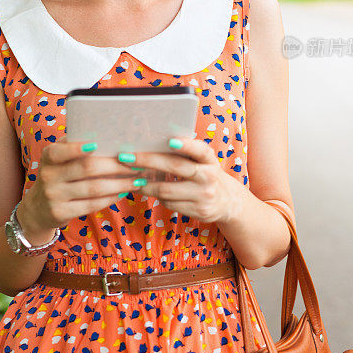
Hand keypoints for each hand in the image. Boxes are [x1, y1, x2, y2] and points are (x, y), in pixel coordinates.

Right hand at [23, 135, 149, 232]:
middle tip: (136, 164)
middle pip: (87, 168)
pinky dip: (111, 198)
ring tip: (137, 180)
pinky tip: (123, 193)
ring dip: (119, 184)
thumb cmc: (57, 175)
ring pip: (94, 188)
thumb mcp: (58, 158)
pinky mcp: (61, 212)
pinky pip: (92, 204)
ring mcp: (54, 195)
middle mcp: (48, 175)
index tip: (98, 144)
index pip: (61, 150)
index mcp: (48, 156)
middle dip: (115, 166)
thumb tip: (104, 132)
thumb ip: (73, 145)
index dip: (77, 148)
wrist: (38, 208)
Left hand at [116, 137, 239, 223]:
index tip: (170, 141)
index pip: (200, 150)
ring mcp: (204, 195)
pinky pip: (169, 204)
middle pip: (175, 167)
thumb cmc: (204, 173)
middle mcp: (209, 176)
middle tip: (126, 157)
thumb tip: (151, 143)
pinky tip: (149, 190)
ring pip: (167, 190)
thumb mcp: (202, 161)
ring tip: (133, 177)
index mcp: (209, 159)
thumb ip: (185, 153)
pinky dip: (156, 197)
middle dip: (148, 161)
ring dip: (146, 184)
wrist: (226, 201)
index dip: (186, 145)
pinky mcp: (198, 211)